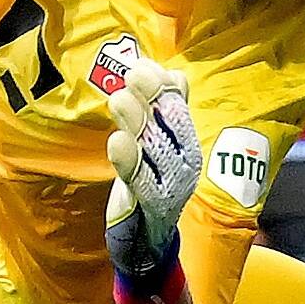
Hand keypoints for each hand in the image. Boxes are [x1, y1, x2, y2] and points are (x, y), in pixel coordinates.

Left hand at [103, 56, 199, 294]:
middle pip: (171, 125)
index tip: (141, 64)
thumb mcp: (160, 145)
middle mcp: (184, 164)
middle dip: (154, 97)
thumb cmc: (151, 182)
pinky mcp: (148, 206)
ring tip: (120, 98)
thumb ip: (167, 111)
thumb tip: (173, 74)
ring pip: (155, 149)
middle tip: (133, 73)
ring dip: (138, 122)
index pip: (180, 109)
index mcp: (187, 145)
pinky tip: (117, 141)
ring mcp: (168, 186)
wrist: (145, 238)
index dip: (163, 85)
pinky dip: (129, 161)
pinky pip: (139, 181)